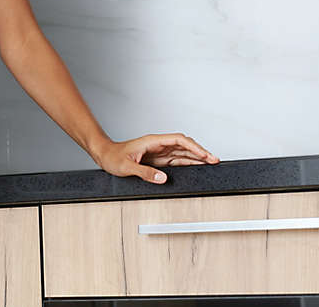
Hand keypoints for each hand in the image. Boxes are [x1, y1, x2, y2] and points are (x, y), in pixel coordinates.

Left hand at [93, 133, 219, 183]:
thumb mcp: (127, 166)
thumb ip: (145, 172)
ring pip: (182, 153)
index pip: (179, 140)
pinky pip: (176, 160)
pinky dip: (188, 163)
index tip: (204, 154)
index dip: (193, 147)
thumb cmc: (113, 157)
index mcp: (153, 141)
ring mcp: (159, 152)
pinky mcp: (157, 160)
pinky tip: (196, 167)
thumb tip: (162, 178)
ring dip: (196, 157)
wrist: (104, 155)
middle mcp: (158, 145)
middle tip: (214, 160)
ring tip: (210, 163)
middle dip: (200, 152)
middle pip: (184, 145)